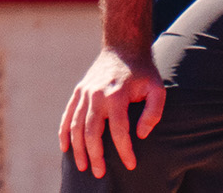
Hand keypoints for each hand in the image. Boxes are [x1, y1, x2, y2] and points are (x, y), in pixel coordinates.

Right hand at [58, 46, 166, 177]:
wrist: (122, 48)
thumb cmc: (143, 72)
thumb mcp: (157, 89)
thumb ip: (153, 113)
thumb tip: (141, 134)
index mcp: (116, 95)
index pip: (118, 131)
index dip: (124, 150)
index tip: (130, 165)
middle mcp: (96, 95)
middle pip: (91, 132)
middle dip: (95, 156)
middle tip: (100, 174)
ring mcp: (84, 93)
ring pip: (76, 126)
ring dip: (78, 149)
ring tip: (83, 167)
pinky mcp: (78, 92)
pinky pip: (67, 115)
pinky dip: (64, 133)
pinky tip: (65, 148)